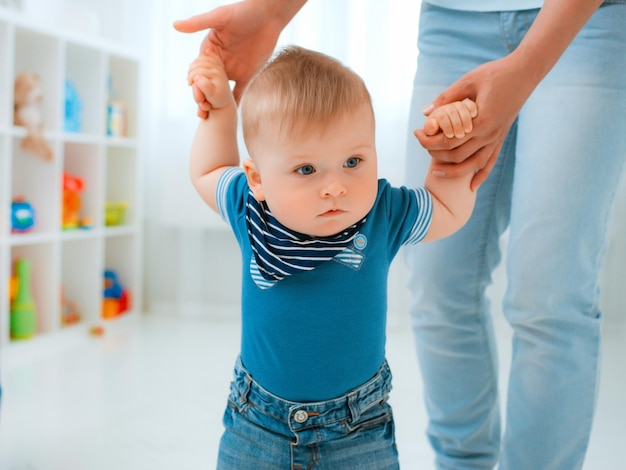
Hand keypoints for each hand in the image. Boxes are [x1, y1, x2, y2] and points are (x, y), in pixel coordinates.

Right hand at [174, 1, 303, 116]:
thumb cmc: (244, 11)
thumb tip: (175, 25)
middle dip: (203, 96)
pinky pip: (239, 91)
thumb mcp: (220, 17)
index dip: (195, 81)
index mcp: (210, 49)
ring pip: (221, 90)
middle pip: (208, 83)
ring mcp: (233, 69)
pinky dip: (234, 102)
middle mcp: (220, 61)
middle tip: (201, 109)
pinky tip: (230, 115)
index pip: (199, 69)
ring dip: (215, 103)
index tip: (194, 91)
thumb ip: (199, 23)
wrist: (269, 15)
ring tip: (209, 116)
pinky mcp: (248, 74)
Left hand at [415, 54, 533, 189]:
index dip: (429, 140)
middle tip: (422, 143)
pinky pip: (490, 162)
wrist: (525, 72)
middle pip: (457, 155)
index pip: (448, 140)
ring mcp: (497, 138)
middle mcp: (490, 134)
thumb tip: (425, 114)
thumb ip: (447, 98)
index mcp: (481, 121)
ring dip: (453, 171)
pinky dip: (481, 175)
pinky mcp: (501, 138)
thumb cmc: (495, 73)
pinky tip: (471, 186)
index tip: (417, 133)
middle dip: (435, 153)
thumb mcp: (468, 81)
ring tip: (436, 171)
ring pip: (473, 164)